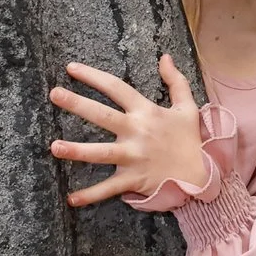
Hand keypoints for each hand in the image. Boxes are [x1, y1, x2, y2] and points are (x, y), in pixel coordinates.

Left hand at [51, 52, 207, 207]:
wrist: (202, 175)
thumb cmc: (190, 140)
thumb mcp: (187, 107)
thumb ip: (176, 81)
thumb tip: (165, 57)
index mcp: (146, 112)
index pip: (116, 88)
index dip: (93, 76)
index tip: (71, 69)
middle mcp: (136, 132)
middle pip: (103, 116)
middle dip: (77, 104)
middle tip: (54, 94)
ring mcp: (133, 157)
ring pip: (101, 153)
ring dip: (77, 151)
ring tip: (54, 147)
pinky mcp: (133, 179)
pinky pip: (109, 189)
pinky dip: (90, 195)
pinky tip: (71, 199)